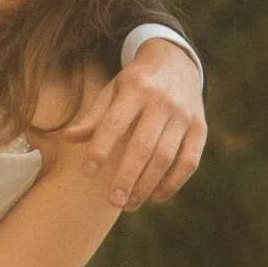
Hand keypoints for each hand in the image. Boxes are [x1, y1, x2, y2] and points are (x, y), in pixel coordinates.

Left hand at [62, 37, 206, 208]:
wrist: (177, 63)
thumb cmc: (136, 83)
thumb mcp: (112, 90)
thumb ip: (93, 117)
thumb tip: (67, 138)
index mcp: (134, 89)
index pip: (114, 124)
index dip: (100, 149)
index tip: (88, 172)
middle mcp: (162, 101)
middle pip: (143, 146)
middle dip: (127, 177)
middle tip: (113, 201)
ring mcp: (184, 115)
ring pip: (166, 157)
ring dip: (147, 185)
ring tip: (129, 204)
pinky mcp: (200, 128)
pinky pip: (189, 161)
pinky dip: (173, 183)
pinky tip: (156, 197)